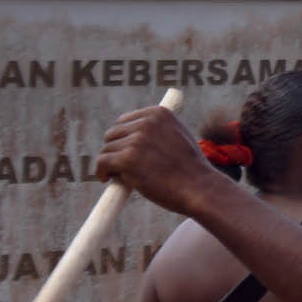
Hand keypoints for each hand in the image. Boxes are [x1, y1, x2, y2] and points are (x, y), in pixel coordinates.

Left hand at [94, 106, 228, 217]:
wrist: (199, 188)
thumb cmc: (191, 169)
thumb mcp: (179, 137)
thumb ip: (159, 130)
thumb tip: (134, 134)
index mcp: (159, 113)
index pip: (125, 121)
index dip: (122, 138)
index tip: (123, 151)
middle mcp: (147, 123)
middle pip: (112, 134)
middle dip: (114, 150)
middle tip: (119, 166)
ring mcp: (137, 141)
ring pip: (106, 150)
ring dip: (110, 164)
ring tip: (121, 176)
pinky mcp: (127, 159)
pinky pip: (102, 162)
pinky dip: (101, 172)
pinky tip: (107, 179)